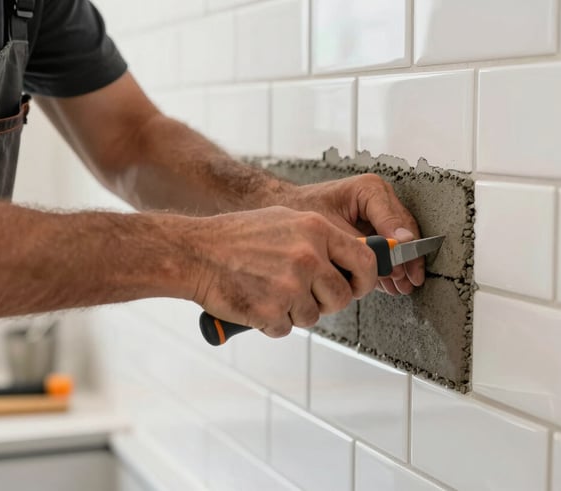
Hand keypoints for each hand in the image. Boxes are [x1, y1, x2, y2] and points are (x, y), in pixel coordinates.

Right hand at [189, 206, 377, 337]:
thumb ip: (320, 239)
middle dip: (325, 302)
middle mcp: (307, 256)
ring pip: (313, 316)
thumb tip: (351, 257)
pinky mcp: (271, 310)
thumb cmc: (236, 237)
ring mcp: (290, 285)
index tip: (357, 286)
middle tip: (303, 294)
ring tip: (268, 291)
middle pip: (341, 297)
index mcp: (315, 230)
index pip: (364, 260)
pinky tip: (255, 301)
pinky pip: (286, 329)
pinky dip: (271, 322)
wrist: (195, 252)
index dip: (365, 280)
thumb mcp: (285, 220)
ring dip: (294, 312)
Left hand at [288, 174, 423, 294]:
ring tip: (402, 288)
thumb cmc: (302, 209)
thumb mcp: (329, 228)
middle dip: (406, 259)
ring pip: (400, 240)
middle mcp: (379, 196)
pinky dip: (389, 264)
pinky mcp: (374, 224)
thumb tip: (386, 263)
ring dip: (401, 265)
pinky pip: (388, 246)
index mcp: (369, 189)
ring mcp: (379, 210)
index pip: (395, 221)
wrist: (287, 205)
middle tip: (409, 282)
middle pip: (403, 230)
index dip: (402, 246)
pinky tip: (390, 283)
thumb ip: (358, 245)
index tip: (403, 267)